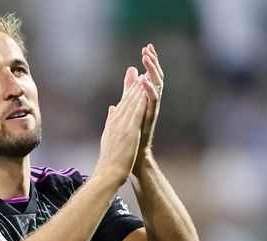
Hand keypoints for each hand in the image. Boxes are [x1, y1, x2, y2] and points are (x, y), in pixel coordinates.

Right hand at [95, 75, 148, 186]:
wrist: (109, 172)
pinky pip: (136, 115)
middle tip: (141, 68)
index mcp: (113, 122)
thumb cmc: (110, 157)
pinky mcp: (129, 132)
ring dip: (139, 89)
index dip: (130, 88)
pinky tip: (146, 94)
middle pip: (127, 99)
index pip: (122, 101)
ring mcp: (122, 126)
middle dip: (135, 83)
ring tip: (146, 76)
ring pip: (132, 104)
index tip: (136, 75)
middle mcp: (116, 121)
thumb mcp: (109, 135)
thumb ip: (111, 120)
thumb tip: (112, 107)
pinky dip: (141, 103)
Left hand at [122, 44, 162, 158]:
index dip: (149, 62)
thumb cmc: (129, 137)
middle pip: (155, 78)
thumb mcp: (125, 112)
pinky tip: (145, 81)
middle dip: (152, 62)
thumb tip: (123, 89)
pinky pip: (153, 102)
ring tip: (147, 58)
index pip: (149, 77)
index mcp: (144, 101)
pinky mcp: (150, 119)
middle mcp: (150, 104)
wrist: (131, 156)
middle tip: (148, 48)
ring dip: (152, 72)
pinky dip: (149, 90)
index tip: (146, 47)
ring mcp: (151, 111)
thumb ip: (126, 97)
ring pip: (156, 87)